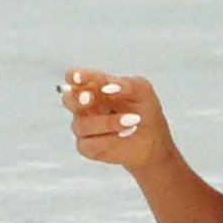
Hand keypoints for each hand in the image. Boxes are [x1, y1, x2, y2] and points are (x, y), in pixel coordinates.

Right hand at [58, 67, 174, 172]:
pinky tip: (125, 134)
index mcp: (92, 87)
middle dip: (78, 98)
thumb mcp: (141, 90)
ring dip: (108, 122)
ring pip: (82, 124)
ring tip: (133, 120)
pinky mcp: (87, 146)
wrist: (153, 138)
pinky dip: (109, 139)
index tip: (79, 77)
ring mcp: (83, 126)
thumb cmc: (144, 110)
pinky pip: (89, 143)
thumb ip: (125, 84)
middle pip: (69, 99)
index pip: (74, 77)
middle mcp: (84, 106)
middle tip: (89, 98)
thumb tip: (108, 86)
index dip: (74, 76)